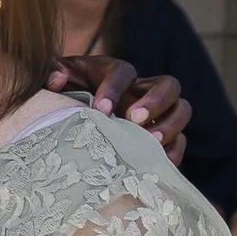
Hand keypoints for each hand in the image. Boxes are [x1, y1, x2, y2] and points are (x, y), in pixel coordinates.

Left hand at [53, 53, 189, 162]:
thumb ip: (55, 74)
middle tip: (134, 120)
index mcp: (115, 73)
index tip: (101, 109)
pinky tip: (158, 164)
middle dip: (155, 102)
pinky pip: (179, 142)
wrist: (69, 117)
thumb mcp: (58, 81)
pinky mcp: (161, 137)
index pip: (123, 72)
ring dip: (169, 126)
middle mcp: (142, 90)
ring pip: (181, 110)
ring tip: (150, 143)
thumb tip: (56, 80)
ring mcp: (157, 114)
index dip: (115, 88)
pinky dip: (173, 152)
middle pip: (168, 85)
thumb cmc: (65, 97)